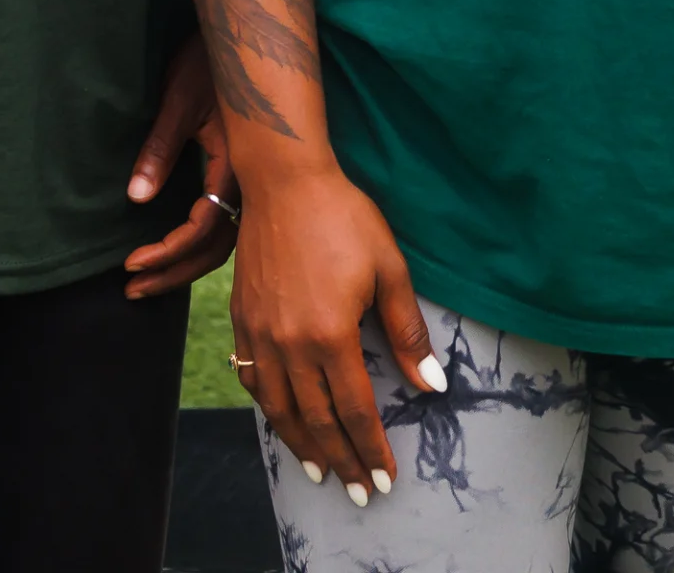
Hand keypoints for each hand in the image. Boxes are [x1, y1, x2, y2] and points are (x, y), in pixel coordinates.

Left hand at [124, 34, 238, 297]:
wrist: (242, 34)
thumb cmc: (209, 59)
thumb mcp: (180, 101)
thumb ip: (160, 149)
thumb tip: (137, 199)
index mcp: (237, 164)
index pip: (204, 226)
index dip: (168, 251)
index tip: (131, 264)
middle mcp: (249, 179)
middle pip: (216, 246)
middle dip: (174, 273)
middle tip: (133, 291)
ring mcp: (249, 178)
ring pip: (224, 238)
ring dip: (186, 264)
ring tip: (148, 282)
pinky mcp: (243, 172)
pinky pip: (226, 220)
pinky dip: (199, 243)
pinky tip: (177, 251)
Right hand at [226, 159, 440, 506]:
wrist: (284, 182)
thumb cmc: (344, 218)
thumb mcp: (389, 270)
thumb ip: (407, 332)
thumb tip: (431, 384)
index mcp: (331, 334)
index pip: (355, 409)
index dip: (370, 449)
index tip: (383, 478)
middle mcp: (290, 344)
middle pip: (317, 420)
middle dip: (340, 461)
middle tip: (356, 492)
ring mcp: (260, 334)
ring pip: (279, 407)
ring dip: (301, 444)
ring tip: (320, 470)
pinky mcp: (243, 319)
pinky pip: (251, 378)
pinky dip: (268, 407)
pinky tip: (281, 418)